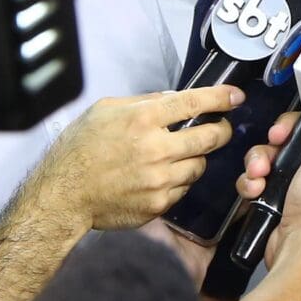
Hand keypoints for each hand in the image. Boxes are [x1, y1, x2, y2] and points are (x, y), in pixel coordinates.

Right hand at [34, 84, 242, 229]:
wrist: (64, 195)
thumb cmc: (79, 149)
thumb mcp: (104, 110)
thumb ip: (142, 102)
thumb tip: (173, 99)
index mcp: (143, 119)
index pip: (194, 102)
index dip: (221, 97)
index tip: (236, 96)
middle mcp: (156, 148)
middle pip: (210, 137)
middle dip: (222, 130)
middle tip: (221, 128)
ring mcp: (160, 179)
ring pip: (200, 166)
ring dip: (197, 158)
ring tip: (182, 155)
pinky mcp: (159, 203)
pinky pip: (184, 189)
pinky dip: (180, 180)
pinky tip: (163, 176)